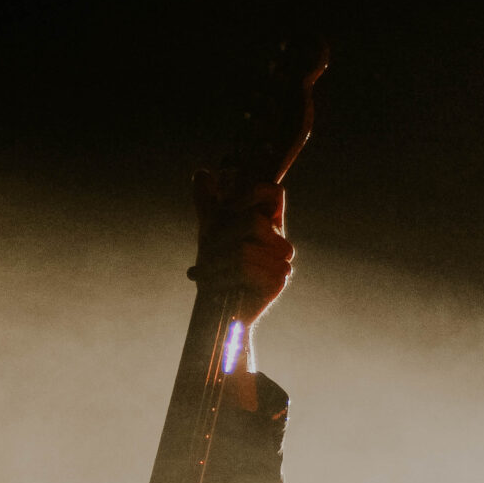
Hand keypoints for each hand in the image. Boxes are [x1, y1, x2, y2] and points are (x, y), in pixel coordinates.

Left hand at [190, 172, 293, 321]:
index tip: (228, 205)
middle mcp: (278, 239)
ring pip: (244, 249)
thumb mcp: (209, 232)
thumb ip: (207, 203)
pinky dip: (222, 277)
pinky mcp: (278, 281)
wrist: (217, 309)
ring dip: (215, 262)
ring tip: (206, 273)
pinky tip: (214, 285)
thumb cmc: (217, 268)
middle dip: (219, 238)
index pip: (274, 192)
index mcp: (267, 223)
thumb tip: (202, 173)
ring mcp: (282, 261)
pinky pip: (247, 270)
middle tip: (205, 254)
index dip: (253, 192)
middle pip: (252, 221)